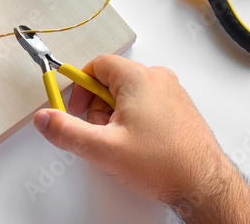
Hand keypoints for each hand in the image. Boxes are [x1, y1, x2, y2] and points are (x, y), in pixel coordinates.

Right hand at [33, 55, 249, 222]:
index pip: (97, 65)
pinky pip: (146, 103)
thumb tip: (45, 118)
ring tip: (123, 143)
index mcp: (138, 78)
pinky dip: (134, 119)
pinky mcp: (178, 107)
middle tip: (102, 133)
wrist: (204, 185)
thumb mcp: (103, 148)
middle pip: (111, 81)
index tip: (75, 108)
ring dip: (116, 115)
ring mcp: (171, 92)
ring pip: (128, 94)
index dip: (81, 87)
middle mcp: (157, 78)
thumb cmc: (163, 163)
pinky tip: (139, 143)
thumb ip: (66, 131)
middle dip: (98, 107)